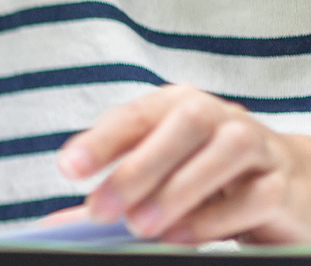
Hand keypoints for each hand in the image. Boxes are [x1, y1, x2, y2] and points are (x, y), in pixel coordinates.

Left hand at [54, 84, 310, 243]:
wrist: (284, 185)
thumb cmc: (204, 176)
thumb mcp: (157, 178)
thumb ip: (114, 194)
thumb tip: (57, 224)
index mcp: (177, 106)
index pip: (136, 115)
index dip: (102, 140)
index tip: (69, 169)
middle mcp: (219, 116)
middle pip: (184, 124)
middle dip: (138, 168)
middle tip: (101, 210)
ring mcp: (257, 147)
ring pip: (226, 152)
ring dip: (178, 190)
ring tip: (140, 226)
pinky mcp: (282, 185)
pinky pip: (255, 196)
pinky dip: (214, 218)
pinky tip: (180, 236)